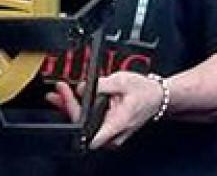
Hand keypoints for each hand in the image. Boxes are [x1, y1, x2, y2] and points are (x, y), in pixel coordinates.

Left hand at [47, 72, 164, 148]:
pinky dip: (79, 108)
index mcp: (117, 124)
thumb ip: (101, 85)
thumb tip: (82, 87)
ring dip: (71, 107)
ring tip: (61, 91)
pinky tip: (71, 97)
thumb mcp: (123, 81)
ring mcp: (109, 133)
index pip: (89, 134)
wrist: (156, 96)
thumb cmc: (144, 92)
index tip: (68, 98)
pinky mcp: (106, 127)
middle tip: (60, 89)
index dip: (75, 115)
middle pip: (83, 126)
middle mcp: (112, 135)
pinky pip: (88, 121)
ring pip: (84, 124)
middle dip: (68, 106)